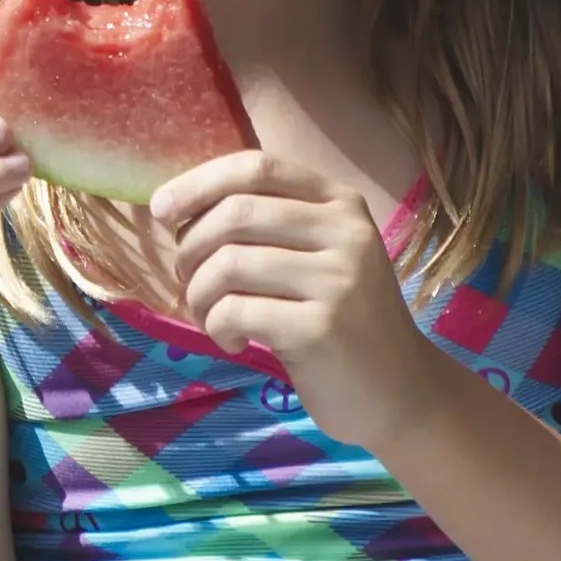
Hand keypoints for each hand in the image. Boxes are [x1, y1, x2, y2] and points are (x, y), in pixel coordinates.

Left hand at [151, 153, 446, 448]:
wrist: (399, 393)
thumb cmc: (341, 320)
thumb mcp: (319, 256)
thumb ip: (269, 224)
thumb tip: (177, 208)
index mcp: (340, 203)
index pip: (257, 167)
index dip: (198, 183)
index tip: (162, 211)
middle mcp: (345, 232)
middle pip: (234, 214)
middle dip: (191, 248)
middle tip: (189, 282)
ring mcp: (338, 279)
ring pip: (228, 264)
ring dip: (199, 294)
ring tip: (209, 316)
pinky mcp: (321, 328)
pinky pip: (235, 311)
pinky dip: (217, 327)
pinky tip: (232, 342)